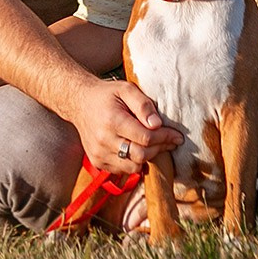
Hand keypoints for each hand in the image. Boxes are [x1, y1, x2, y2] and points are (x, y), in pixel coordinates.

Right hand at [67, 80, 182, 175]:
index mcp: (112, 121)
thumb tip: (157, 124)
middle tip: (170, 140)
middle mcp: (103, 140)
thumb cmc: (107, 95)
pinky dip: (134, 162)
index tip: (177, 135)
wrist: (80, 103)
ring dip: (148, 157)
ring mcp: (99, 154)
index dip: (165, 138)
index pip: (145, 138)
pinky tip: (138, 148)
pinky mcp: (97, 162)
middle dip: (160, 148)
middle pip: (141, 155)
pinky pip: (123, 170)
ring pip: (133, 166)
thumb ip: (143, 105)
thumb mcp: (126, 89)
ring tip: (155, 144)